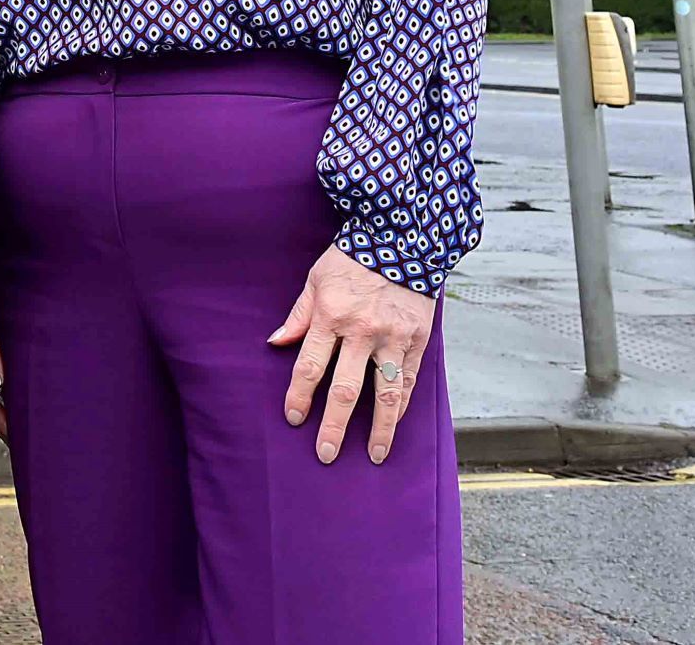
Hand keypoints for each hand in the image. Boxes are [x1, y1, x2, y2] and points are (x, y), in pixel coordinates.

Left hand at [268, 246, 435, 464]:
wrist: (401, 239)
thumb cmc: (350, 259)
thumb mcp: (316, 279)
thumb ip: (299, 315)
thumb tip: (276, 343)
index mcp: (331, 316)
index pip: (310, 366)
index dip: (300, 395)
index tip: (293, 418)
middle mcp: (362, 331)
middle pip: (345, 389)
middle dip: (333, 425)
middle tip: (325, 453)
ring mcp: (393, 338)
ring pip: (386, 394)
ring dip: (379, 429)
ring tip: (373, 455)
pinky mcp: (418, 340)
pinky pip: (409, 381)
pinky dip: (402, 406)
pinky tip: (394, 425)